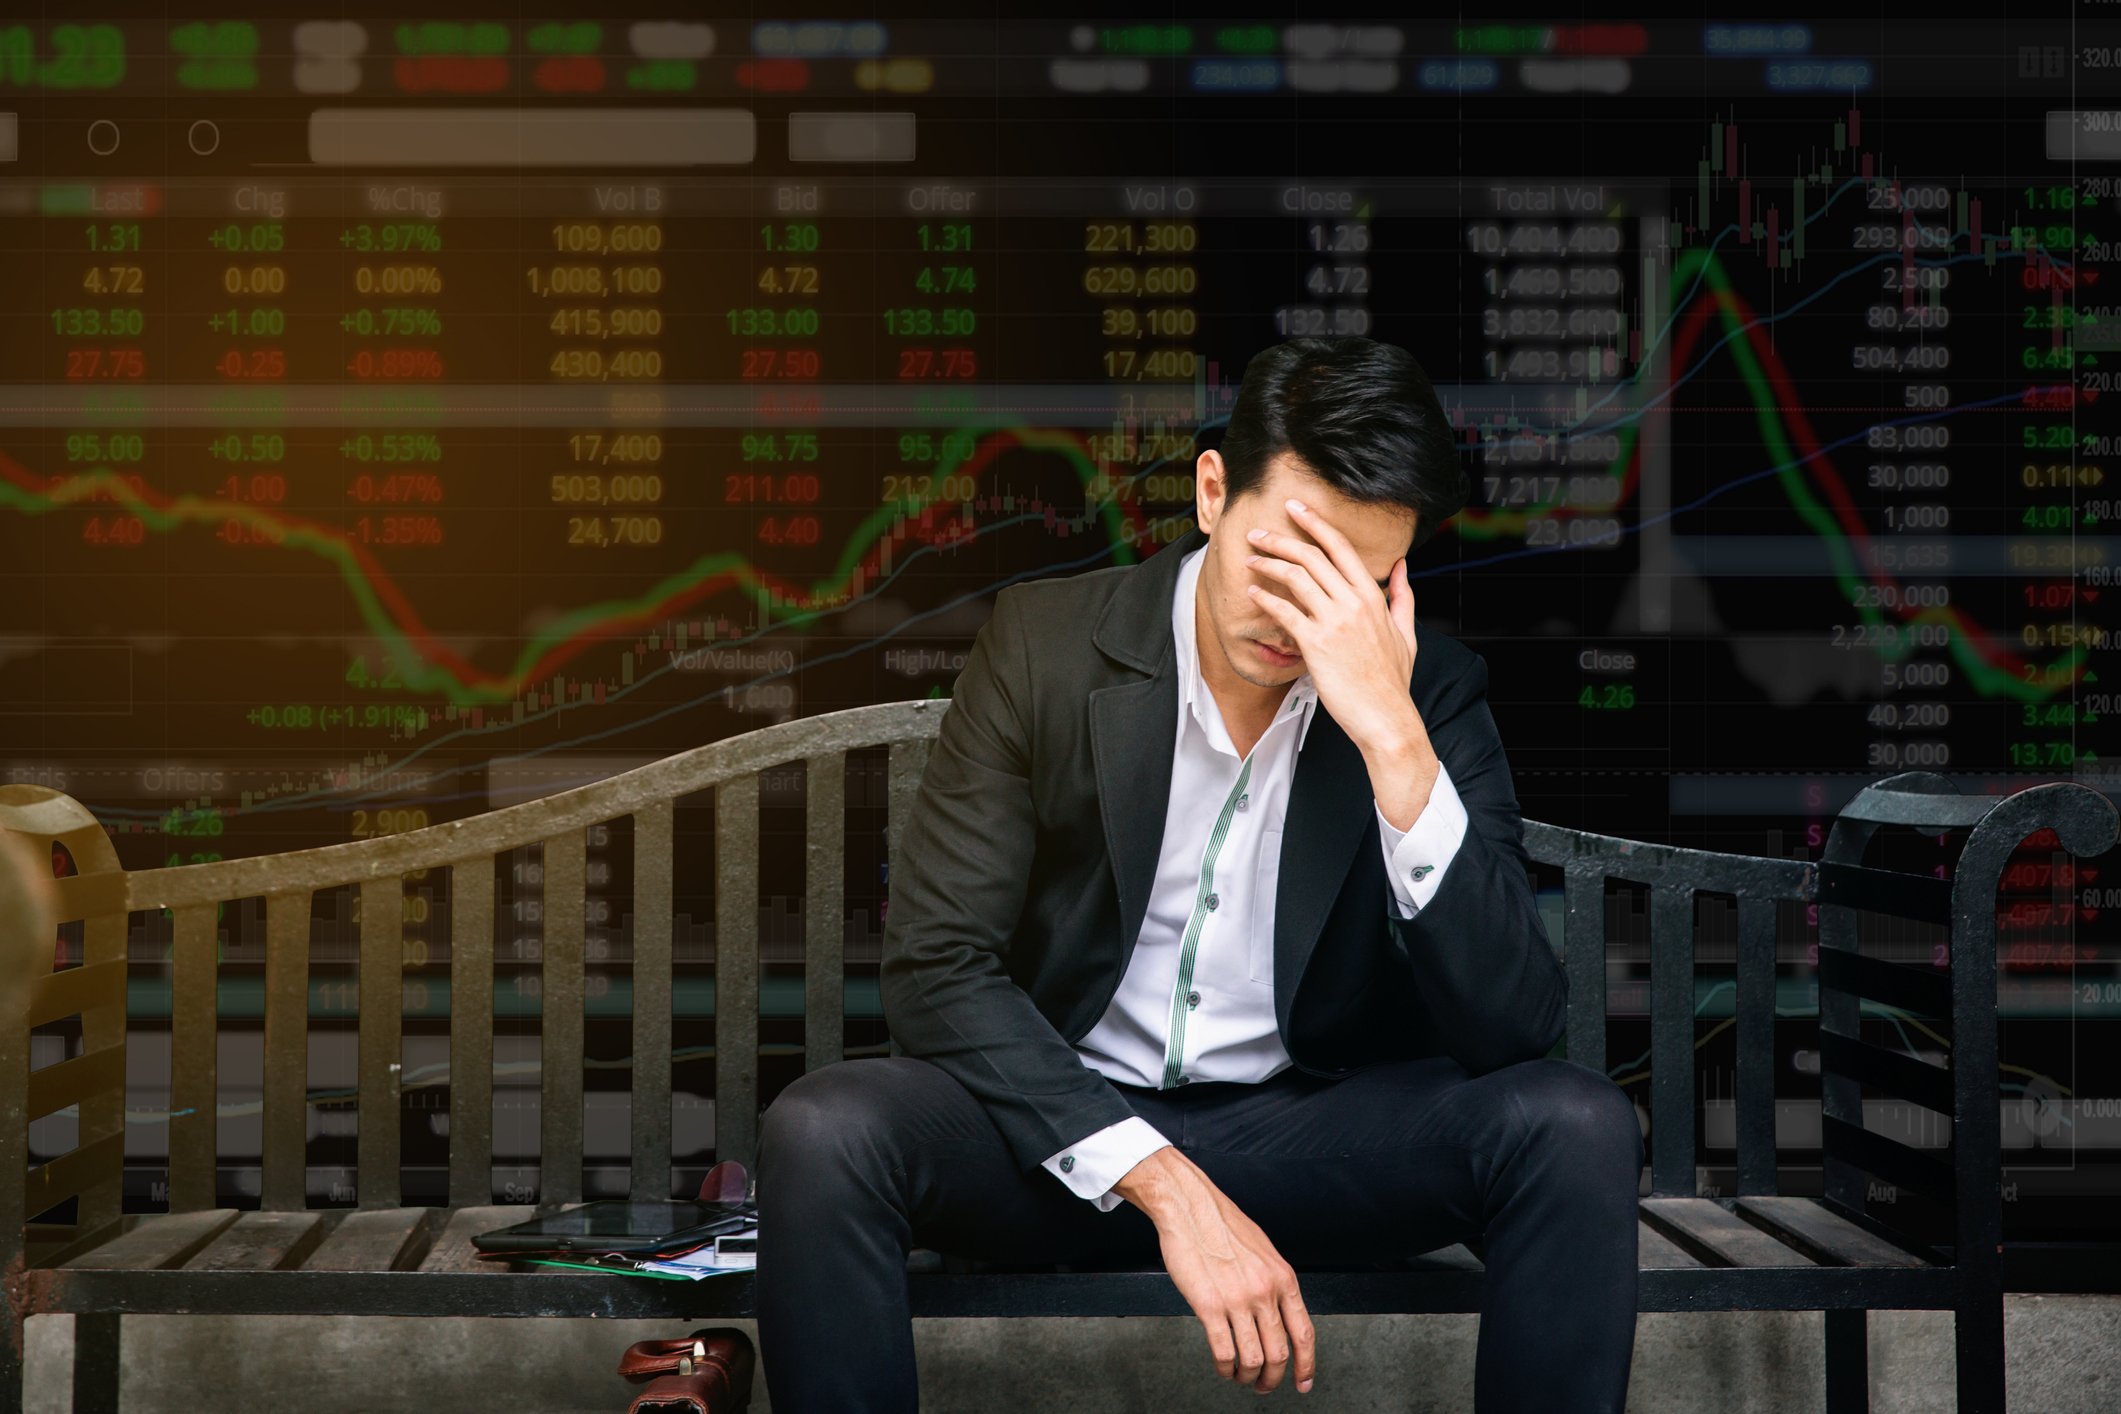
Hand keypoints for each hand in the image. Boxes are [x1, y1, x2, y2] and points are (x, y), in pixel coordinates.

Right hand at [1111, 1147, 1317, 1393]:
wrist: (1190, 1206)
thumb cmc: (1221, 1224)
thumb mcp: (1263, 1251)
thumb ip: (1274, 1282)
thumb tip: (1280, 1311)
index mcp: (1282, 1278)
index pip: (1304, 1333)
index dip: (1306, 1365)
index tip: (1303, 1381)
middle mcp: (1264, 1291)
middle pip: (1280, 1353)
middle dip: (1273, 1378)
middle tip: (1264, 1385)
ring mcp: (1237, 1300)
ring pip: (1253, 1359)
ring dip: (1248, 1377)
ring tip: (1240, 1377)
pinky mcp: (1208, 1305)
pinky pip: (1223, 1352)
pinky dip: (1224, 1367)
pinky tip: (1222, 1366)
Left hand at [1244, 496, 1423, 758]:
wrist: (1386, 717)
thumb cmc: (1392, 681)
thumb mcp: (1406, 633)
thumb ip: (1402, 596)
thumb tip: (1401, 567)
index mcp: (1373, 598)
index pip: (1341, 548)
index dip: (1316, 524)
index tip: (1297, 508)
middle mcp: (1354, 603)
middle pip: (1312, 557)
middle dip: (1281, 539)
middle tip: (1258, 532)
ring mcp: (1335, 622)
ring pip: (1296, 578)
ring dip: (1268, 564)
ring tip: (1250, 559)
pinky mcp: (1317, 644)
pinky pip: (1285, 612)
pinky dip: (1266, 598)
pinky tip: (1254, 593)